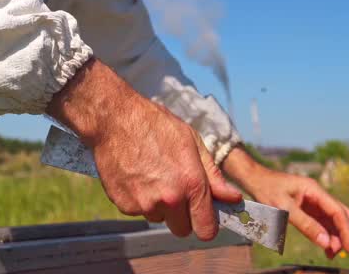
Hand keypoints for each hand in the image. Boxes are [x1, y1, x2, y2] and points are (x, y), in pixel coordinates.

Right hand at [46, 59, 242, 240]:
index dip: (206, 224)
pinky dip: (139, 199)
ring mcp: (144, 204)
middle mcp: (169, 199)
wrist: (114, 119)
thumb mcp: (192, 142)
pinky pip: (139, 211)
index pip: (206, 230)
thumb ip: (214, 176)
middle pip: (182, 230)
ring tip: (152, 175)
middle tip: (175, 190)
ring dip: (159, 205)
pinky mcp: (124, 205)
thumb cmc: (156, 125)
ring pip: (159, 218)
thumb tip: (233, 199)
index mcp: (191, 184)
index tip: (203, 216)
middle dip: (182, 216)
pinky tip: (136, 175)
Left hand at [223, 150, 348, 257]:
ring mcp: (313, 201)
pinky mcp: (307, 207)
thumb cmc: (267, 190)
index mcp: (314, 190)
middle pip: (339, 215)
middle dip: (342, 234)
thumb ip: (306, 225)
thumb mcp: (284, 208)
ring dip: (334, 236)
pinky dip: (325, 234)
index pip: (338, 212)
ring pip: (332, 220)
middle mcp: (317, 194)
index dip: (345, 231)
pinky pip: (322, 221)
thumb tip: (326, 242)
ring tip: (330, 254)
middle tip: (337, 253)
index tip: (348, 249)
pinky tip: (324, 247)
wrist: (255, 179)